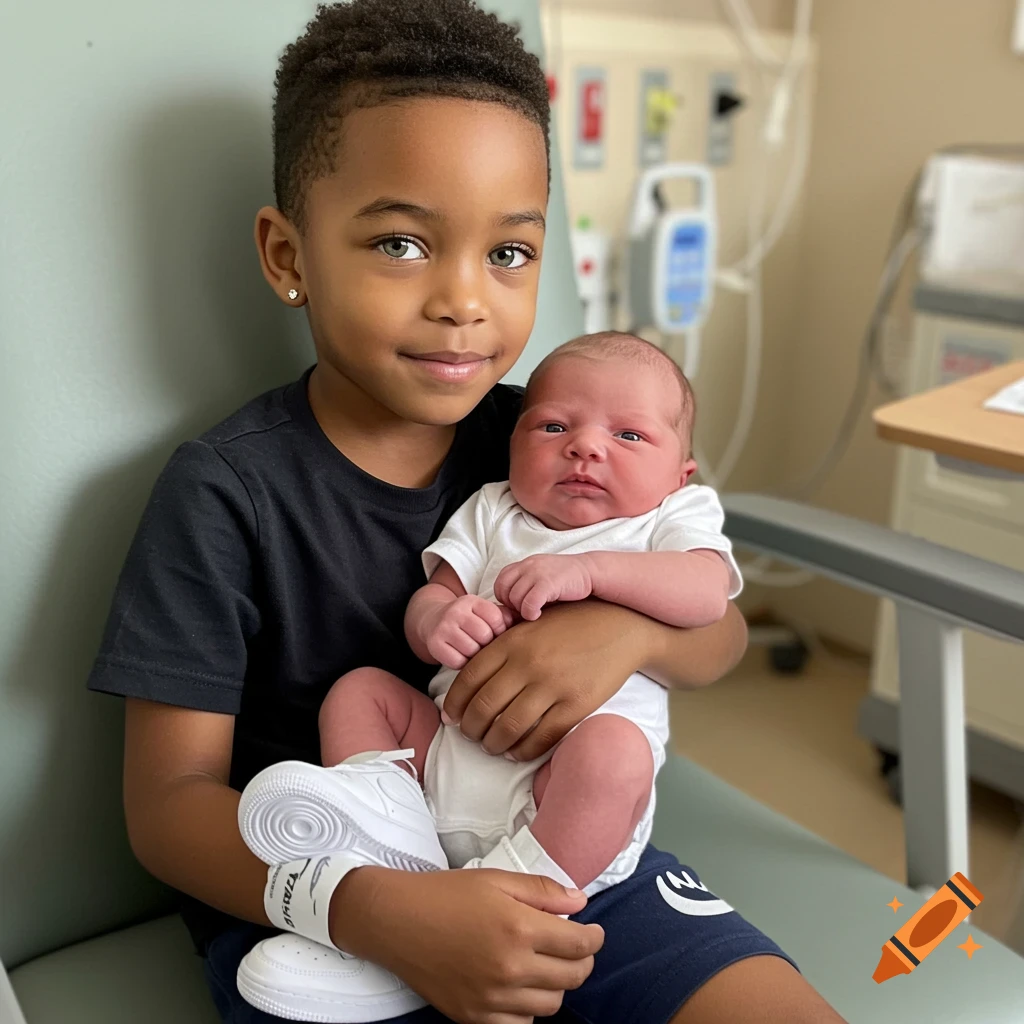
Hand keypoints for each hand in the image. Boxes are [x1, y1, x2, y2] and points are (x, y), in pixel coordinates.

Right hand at [333, 866, 603, 1023]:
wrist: (397, 921)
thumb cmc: (446, 894)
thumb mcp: (497, 879)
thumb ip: (543, 891)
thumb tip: (579, 902)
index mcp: (519, 928)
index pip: (580, 945)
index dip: (594, 938)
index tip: (593, 932)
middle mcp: (510, 968)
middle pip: (571, 978)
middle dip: (582, 961)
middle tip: (575, 947)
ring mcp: (492, 998)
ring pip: (550, 1005)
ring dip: (557, 985)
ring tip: (546, 964)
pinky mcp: (474, 1017)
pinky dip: (529, 1009)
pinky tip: (521, 987)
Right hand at [424, 595, 515, 669]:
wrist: (432, 620)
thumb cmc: (468, 620)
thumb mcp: (483, 612)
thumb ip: (505, 616)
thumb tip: (526, 623)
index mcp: (471, 601)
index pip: (496, 618)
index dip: (500, 631)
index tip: (495, 634)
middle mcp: (456, 611)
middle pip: (485, 636)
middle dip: (488, 644)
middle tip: (484, 644)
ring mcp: (443, 627)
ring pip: (472, 650)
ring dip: (476, 655)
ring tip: (473, 649)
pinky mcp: (434, 644)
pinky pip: (458, 662)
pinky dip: (463, 663)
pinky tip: (462, 655)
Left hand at [444, 600, 658, 759]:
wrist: (620, 627)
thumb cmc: (570, 623)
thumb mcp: (530, 623)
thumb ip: (501, 645)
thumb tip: (470, 678)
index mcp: (512, 641)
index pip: (468, 679)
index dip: (454, 704)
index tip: (452, 717)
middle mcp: (528, 663)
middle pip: (483, 707)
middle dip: (470, 729)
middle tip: (470, 735)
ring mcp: (553, 685)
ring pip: (508, 727)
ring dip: (493, 744)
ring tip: (492, 746)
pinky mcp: (576, 705)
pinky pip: (541, 738)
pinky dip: (523, 751)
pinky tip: (516, 752)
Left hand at [493, 555, 594, 620]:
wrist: (590, 572)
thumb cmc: (565, 580)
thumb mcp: (541, 576)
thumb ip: (525, 584)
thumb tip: (508, 607)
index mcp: (525, 563)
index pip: (501, 580)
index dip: (505, 596)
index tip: (518, 605)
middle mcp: (528, 565)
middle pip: (504, 589)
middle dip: (511, 605)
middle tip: (525, 610)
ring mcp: (537, 572)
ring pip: (515, 597)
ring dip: (522, 610)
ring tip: (534, 613)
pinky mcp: (548, 583)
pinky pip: (529, 602)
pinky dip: (530, 613)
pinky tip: (538, 615)